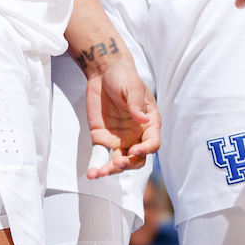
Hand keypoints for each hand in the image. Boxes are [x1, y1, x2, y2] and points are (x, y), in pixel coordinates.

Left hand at [85, 58, 159, 177]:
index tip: (134, 150)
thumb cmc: (124, 76)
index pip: (152, 143)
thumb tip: (144, 120)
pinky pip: (100, 155)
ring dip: (111, 170)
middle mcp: (136, 135)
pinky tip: (91, 173)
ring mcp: (119, 139)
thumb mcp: (132, 86)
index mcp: (149, 124)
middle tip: (117, 163)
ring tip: (99, 173)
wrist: (103, 71)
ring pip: (119, 161)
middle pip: (137, 158)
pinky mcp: (102, 138)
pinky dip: (96, 165)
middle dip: (128, 164)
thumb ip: (137, 103)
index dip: (146, 150)